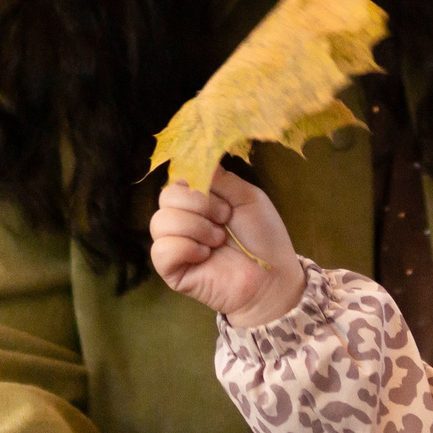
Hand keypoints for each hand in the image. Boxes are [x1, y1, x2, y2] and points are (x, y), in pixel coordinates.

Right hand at [150, 171, 305, 328]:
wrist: (272, 276)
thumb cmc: (263, 237)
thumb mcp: (247, 196)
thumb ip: (220, 177)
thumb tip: (196, 156)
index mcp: (198, 199)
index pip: (177, 178)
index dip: (196, 181)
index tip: (222, 195)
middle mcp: (182, 218)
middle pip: (166, 196)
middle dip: (201, 206)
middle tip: (225, 220)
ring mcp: (174, 244)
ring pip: (160, 221)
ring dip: (196, 228)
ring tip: (218, 240)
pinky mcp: (171, 269)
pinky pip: (161, 250)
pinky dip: (186, 249)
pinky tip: (205, 256)